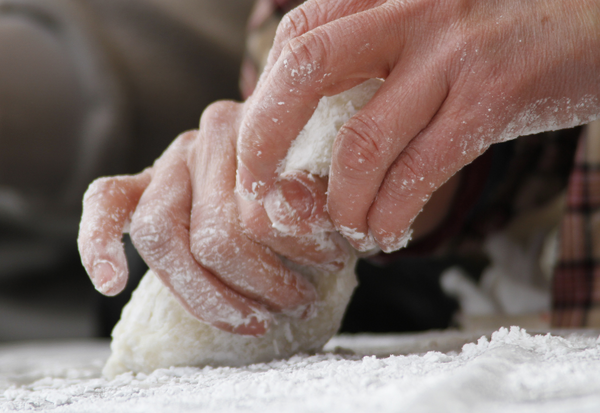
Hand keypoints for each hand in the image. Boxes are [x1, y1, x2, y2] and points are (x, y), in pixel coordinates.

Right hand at [78, 101, 348, 335]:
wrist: (282, 136)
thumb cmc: (305, 164)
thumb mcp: (325, 171)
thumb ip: (313, 191)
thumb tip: (299, 214)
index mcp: (248, 131)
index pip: (259, 209)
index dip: (296, 249)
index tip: (332, 265)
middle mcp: (201, 141)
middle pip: (211, 236)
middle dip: (259, 285)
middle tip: (298, 306)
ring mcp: (166, 161)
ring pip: (161, 238)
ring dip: (208, 296)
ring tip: (257, 322)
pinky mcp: (140, 180)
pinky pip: (105, 202)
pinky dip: (97, 242)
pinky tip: (111, 281)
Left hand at [237, 0, 599, 251]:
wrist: (590, 20)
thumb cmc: (494, 34)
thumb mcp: (421, 27)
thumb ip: (368, 59)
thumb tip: (303, 129)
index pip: (294, 41)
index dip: (263, 104)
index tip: (258, 158)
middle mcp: (408, 11)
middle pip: (305, 74)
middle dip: (267, 144)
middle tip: (264, 199)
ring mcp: (452, 52)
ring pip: (363, 143)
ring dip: (342, 203)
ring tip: (345, 232)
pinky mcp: (493, 96)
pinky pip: (420, 170)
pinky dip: (392, 214)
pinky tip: (386, 233)